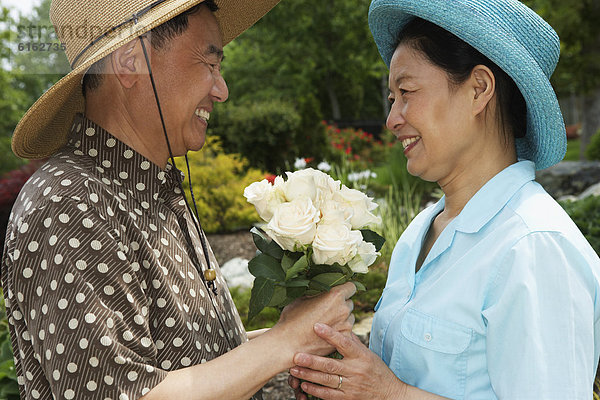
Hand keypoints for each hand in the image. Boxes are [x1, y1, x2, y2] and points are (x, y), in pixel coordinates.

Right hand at [272, 282, 355, 359]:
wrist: (288, 345)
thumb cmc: (292, 320)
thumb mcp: (302, 299)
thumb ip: (317, 294)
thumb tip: (321, 292)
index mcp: (335, 296)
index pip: (351, 287)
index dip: (345, 289)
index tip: (339, 293)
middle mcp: (343, 309)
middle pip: (349, 303)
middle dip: (341, 305)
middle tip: (328, 310)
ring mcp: (346, 325)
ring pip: (349, 318)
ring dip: (342, 318)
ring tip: (326, 323)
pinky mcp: (344, 338)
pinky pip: (346, 331)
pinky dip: (339, 331)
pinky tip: (327, 333)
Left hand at [288, 323, 403, 399]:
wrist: (390, 395)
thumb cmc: (378, 371)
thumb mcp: (369, 354)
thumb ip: (353, 342)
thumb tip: (341, 326)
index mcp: (361, 356)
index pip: (344, 343)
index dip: (330, 335)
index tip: (316, 326)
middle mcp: (356, 371)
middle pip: (330, 365)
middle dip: (311, 360)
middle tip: (296, 355)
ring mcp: (351, 386)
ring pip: (327, 380)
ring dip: (309, 375)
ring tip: (295, 370)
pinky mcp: (348, 398)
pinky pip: (329, 395)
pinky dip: (316, 390)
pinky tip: (305, 385)